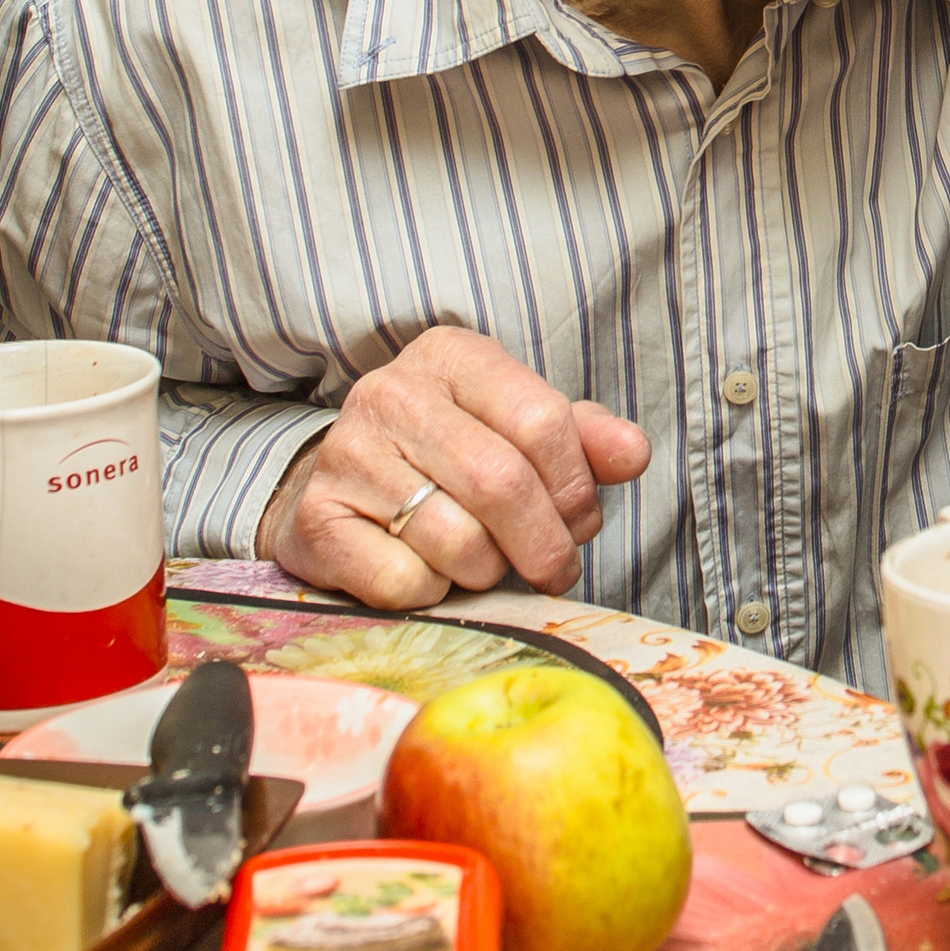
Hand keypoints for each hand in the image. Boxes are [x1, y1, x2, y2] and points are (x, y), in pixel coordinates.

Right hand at [254, 330, 649, 608]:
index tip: (581, 521)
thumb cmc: (449, 460)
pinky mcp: (316, 522)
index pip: (542, 420)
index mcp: (451, 356)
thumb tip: (633, 454)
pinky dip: (434, 594)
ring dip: (489, 572)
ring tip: (484, 562)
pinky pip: (406, 582)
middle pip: (502, 484)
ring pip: (457, 542)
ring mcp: (346, 456)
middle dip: (545, 544)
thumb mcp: (519, 430)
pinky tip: (428, 572)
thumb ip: (583, 438)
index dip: (576, 487)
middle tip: (554, 567)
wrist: (342, 492)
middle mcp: (391, 394)